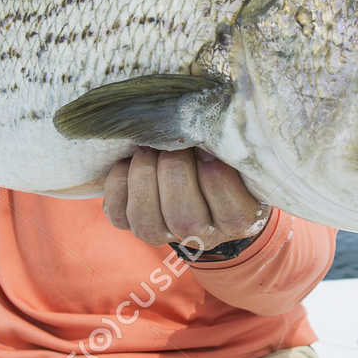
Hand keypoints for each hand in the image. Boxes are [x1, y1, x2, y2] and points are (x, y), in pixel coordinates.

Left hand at [102, 147, 269, 250]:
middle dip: (175, 171)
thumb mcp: (238, 153)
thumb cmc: (224, 156)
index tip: (208, 149)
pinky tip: (130, 161)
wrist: (193, 170)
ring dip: (144, 175)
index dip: (216, 177)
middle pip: (184, 219)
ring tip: (150, 148)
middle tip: (176, 142)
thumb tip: (213, 122)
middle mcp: (201, 236)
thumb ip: (233, 145)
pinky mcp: (130, 225)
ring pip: (146, 220)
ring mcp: (162, 234)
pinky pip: (117, 212)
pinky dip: (119, 182)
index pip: (233, 215)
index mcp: (239, 221)